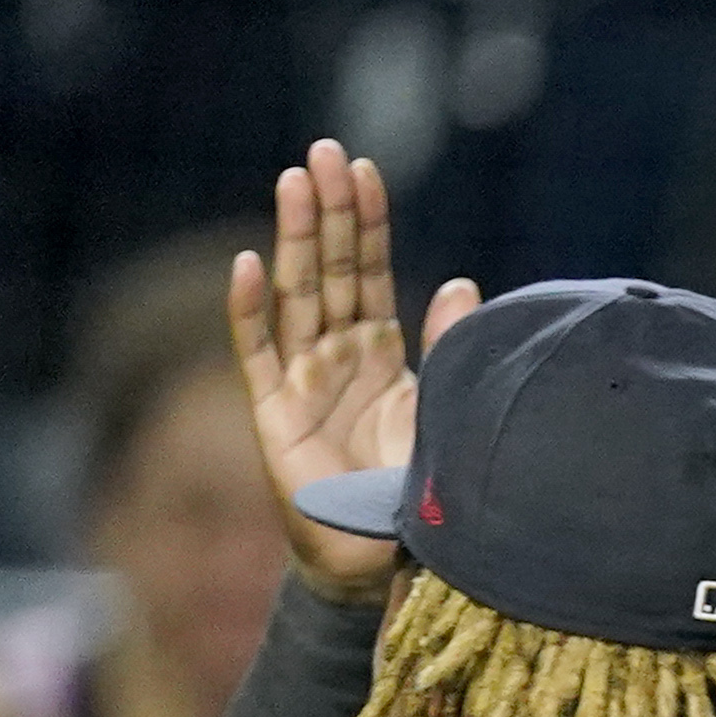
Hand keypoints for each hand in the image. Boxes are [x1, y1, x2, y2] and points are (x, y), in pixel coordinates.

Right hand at [231, 139, 480, 608]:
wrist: (382, 566)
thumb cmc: (416, 495)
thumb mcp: (447, 414)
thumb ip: (452, 350)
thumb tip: (465, 282)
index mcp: (378, 354)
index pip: (370, 273)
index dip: (367, 223)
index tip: (366, 168)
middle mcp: (335, 359)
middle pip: (329, 271)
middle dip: (328, 211)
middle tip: (324, 149)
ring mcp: (300, 383)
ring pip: (296, 296)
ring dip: (294, 237)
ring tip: (294, 180)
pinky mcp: (273, 418)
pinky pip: (257, 355)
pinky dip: (250, 310)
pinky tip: (250, 264)